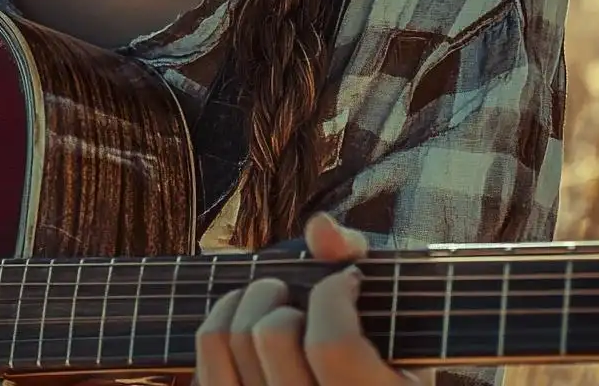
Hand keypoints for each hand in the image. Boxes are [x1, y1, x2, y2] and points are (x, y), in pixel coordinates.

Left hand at [195, 213, 416, 385]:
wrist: (357, 383)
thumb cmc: (382, 343)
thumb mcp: (390, 309)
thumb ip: (357, 259)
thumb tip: (319, 227)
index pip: (332, 345)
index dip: (334, 297)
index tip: (347, 280)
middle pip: (274, 334)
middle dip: (286, 293)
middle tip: (302, 293)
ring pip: (233, 338)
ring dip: (253, 299)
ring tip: (277, 298)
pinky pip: (208, 349)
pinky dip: (222, 316)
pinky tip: (248, 312)